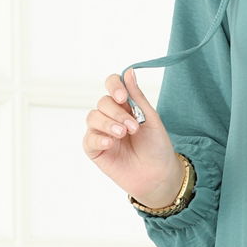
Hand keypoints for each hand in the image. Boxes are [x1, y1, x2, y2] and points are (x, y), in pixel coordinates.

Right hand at [82, 67, 184, 205]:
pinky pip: (88, 139)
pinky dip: (98, 138)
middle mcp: (111, 117)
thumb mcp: (150, 119)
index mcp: (126, 106)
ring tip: (123, 134)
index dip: (114, 86)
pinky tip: (111, 143)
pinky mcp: (95, 150)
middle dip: (117, 112)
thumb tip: (129, 71)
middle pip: (103, 102)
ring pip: (92, 117)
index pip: (112, 86)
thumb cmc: (157, 147)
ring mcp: (102, 133)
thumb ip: (137, 96)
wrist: (158, 175)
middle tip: (133, 127)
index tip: (123, 97)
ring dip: (108, 123)